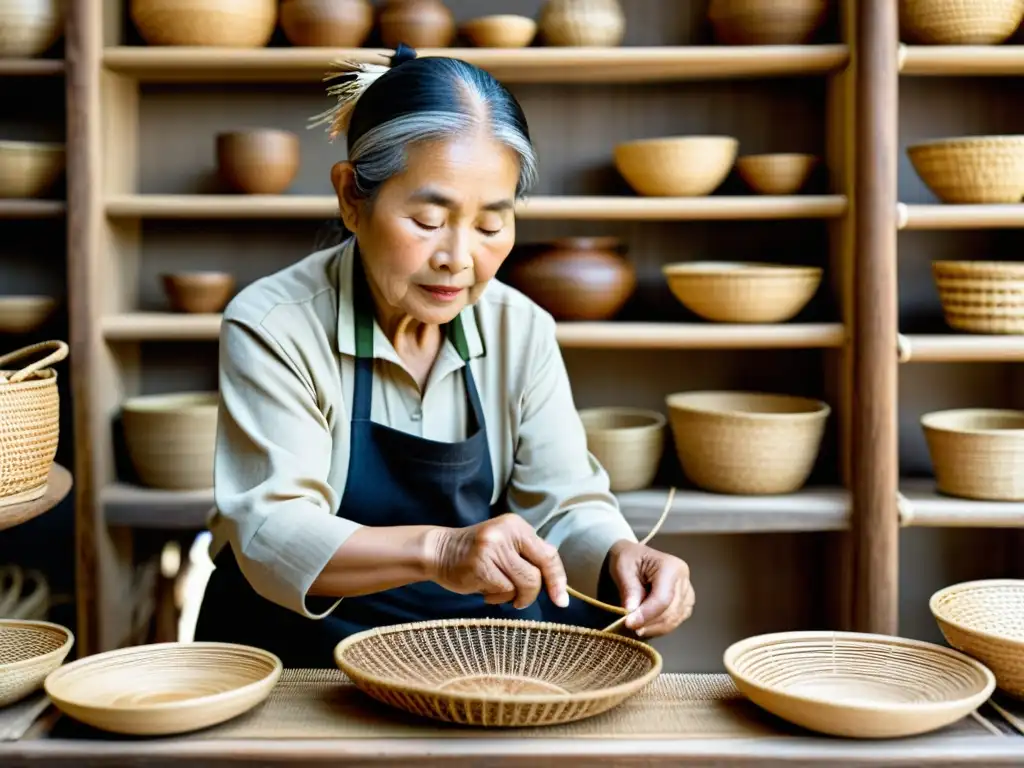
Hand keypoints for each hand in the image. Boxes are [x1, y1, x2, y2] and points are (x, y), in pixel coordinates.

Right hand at [427, 514, 569, 609]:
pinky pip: (505, 591)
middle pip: (538, 573)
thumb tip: (558, 582)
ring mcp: (493, 548)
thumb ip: (529, 556)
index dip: (558, 580)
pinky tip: (485, 591)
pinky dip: (498, 598)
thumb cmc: (478, 554)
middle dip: (532, 593)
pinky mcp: (481, 566)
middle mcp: (507, 533)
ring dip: (514, 597)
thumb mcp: (506, 545)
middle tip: (520, 600)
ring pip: (524, 584)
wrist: (439, 551)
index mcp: (517, 525)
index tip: (561, 600)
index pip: (548, 554)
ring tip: (498, 592)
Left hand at [607, 540, 693, 637]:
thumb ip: (629, 590)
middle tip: (630, 627)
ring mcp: (687, 590)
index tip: (629, 623)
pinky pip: (677, 619)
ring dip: (656, 627)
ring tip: (637, 628)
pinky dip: (662, 626)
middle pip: (671, 611)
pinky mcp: (686, 601)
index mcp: (670, 567)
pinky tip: (648, 626)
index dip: (647, 614)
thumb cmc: (628, 558)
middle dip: (650, 623)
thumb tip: (632, 613)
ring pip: (676, 618)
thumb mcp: (623, 568)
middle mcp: (683, 579)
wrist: (635, 555)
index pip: (662, 598)